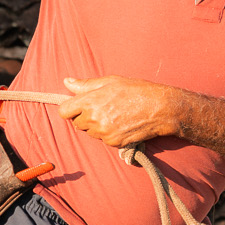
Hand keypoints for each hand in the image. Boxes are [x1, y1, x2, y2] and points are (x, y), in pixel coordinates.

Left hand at [58, 76, 179, 147]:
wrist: (159, 108)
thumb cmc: (136, 91)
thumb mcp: (110, 82)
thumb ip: (85, 84)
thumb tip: (66, 82)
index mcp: (90, 102)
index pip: (64, 111)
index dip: (70, 109)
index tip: (78, 106)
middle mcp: (94, 119)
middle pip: (77, 123)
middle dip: (86, 117)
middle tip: (104, 108)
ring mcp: (103, 133)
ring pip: (90, 132)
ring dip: (97, 126)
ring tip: (115, 115)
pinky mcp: (113, 143)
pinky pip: (103, 139)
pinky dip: (109, 134)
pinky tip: (121, 124)